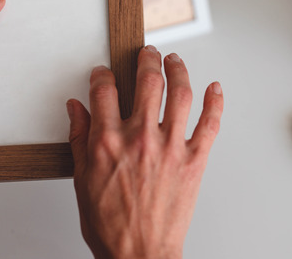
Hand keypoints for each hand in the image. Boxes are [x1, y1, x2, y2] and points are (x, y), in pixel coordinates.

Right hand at [68, 45, 223, 258]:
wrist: (139, 255)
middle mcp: (141, 139)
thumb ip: (79, 139)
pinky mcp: (195, 160)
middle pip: (148, 82)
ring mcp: (171, 147)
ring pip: (181, 94)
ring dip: (179, 70)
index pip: (104, 91)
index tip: (104, 72)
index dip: (103, 75)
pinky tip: (214, 87)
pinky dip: (215, 102)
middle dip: (147, 60)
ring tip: (175, 60)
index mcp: (108, 142)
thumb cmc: (110, 226)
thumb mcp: (82, 180)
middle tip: (147, 53)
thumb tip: (76, 109)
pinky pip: (210, 123)